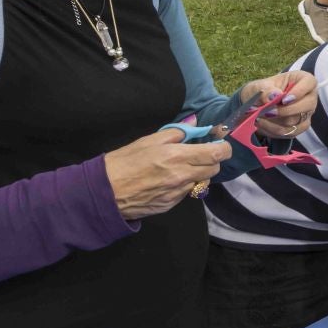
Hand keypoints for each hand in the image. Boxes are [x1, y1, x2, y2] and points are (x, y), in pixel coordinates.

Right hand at [104, 127, 231, 219]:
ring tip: (180, 168)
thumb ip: (176, 132)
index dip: (223, 148)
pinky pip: (187, 193)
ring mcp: (177, 193)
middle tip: (198, 155)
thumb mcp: (148, 140)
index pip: (217, 154)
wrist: (105, 192)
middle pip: (214, 169)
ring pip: (202, 182)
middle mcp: (181, 176)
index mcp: (176, 157)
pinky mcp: (171, 204)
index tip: (219, 144)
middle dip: (211, 161)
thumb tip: (195, 123)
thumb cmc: (123, 162)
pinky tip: (168, 181)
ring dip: (198, 174)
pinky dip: (184, 185)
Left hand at [242, 71, 317, 138]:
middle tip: (267, 111)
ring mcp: (306, 113)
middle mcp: (309, 97)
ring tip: (258, 116)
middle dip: (285, 110)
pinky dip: (273, 129)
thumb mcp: (259, 86)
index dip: (298, 92)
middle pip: (307, 105)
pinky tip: (262, 124)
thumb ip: (265, 90)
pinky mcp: (299, 127)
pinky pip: (290, 132)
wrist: (256, 106)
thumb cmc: (261, 91)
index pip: (309, 83)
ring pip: (296, 121)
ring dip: (275, 121)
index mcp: (303, 80)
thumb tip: (275, 95)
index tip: (283, 99)